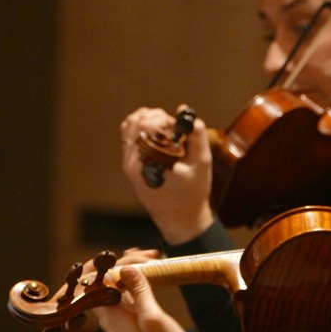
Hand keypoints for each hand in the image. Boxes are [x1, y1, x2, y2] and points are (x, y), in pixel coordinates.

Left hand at [94, 266, 205, 331]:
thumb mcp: (153, 316)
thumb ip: (139, 291)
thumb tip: (126, 268)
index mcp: (111, 314)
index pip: (96, 281)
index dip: (109, 264)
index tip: (133, 256)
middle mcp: (110, 313)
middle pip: (106, 279)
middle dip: (124, 262)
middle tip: (149, 256)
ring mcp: (120, 314)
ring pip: (117, 282)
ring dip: (132, 267)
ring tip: (152, 258)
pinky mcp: (131, 315)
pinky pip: (126, 290)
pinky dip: (137, 277)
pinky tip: (150, 269)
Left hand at [120, 105, 213, 244]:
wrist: (180, 219)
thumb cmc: (192, 194)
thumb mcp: (201, 163)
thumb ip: (197, 136)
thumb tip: (185, 112)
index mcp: (147, 162)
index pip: (146, 124)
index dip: (165, 120)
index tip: (179, 129)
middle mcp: (132, 162)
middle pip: (135, 122)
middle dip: (158, 118)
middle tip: (175, 128)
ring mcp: (129, 164)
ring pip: (129, 127)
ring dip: (148, 120)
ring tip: (167, 128)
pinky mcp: (131, 167)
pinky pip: (130, 139)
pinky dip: (143, 130)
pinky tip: (160, 135)